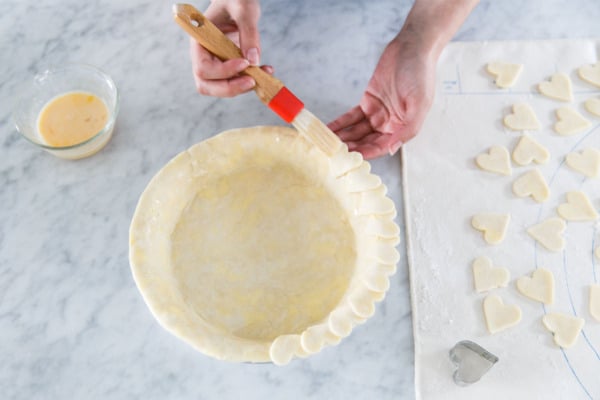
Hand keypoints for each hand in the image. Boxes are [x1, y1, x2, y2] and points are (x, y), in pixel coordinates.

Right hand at [189, 0, 271, 96]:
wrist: (238, 1)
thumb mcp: (244, 10)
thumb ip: (249, 33)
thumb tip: (253, 61)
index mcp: (199, 41)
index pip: (203, 68)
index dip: (222, 71)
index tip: (244, 63)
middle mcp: (204, 56)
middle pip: (207, 85)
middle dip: (230, 88)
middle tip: (252, 81)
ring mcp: (215, 63)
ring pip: (221, 88)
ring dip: (242, 87)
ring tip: (264, 73)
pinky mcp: (228, 67)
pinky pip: (236, 82)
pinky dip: (251, 81)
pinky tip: (266, 70)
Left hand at [328, 34, 435, 158]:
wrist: (412, 48)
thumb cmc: (421, 74)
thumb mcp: (419, 103)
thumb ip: (408, 129)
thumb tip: (392, 149)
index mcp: (403, 128)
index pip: (381, 147)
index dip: (365, 152)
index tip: (350, 156)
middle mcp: (390, 124)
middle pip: (366, 141)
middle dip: (351, 147)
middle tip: (333, 152)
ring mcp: (378, 113)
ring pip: (357, 131)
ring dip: (343, 138)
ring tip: (327, 144)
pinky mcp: (368, 102)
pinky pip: (351, 117)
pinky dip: (341, 124)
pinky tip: (329, 130)